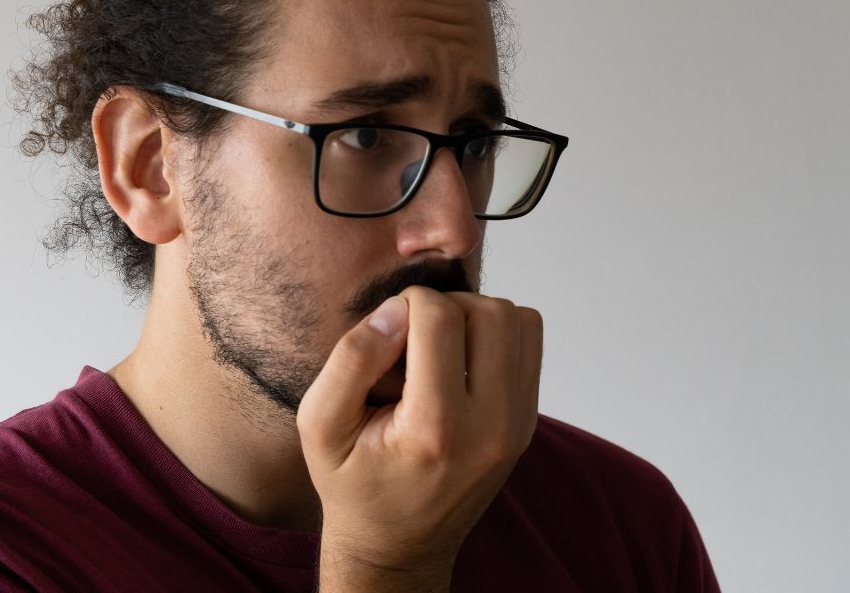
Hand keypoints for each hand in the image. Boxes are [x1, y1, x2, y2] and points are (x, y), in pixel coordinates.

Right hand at [297, 286, 542, 591]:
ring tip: (439, 343)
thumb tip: (396, 309)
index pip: (441, 318)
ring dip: (475, 314)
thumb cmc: (354, 484)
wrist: (399, 545)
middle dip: (445, 305)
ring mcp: (518, 424)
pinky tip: (462, 357)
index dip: (406, 303)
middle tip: (413, 333)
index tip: (385, 331)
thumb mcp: (320, 426)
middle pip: (489, 313)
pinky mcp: (529, 419)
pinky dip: (497, 333)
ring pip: (518, 320)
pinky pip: (529, 342)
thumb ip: (350, 359)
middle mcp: (491, 426)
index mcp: (436, 428)